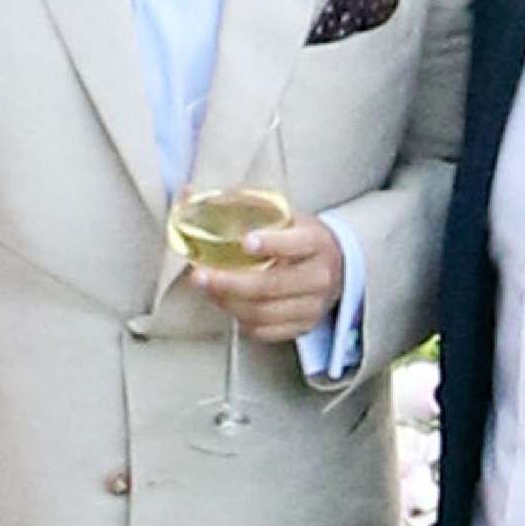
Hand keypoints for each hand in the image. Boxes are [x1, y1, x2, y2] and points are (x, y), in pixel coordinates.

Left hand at [188, 212, 346, 346]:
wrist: (337, 265)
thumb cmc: (298, 236)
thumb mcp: (282, 214)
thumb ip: (240, 204)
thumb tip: (186, 193)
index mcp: (316, 242)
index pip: (297, 244)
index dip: (272, 244)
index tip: (245, 241)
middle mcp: (319, 276)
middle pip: (271, 285)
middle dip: (229, 283)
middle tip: (199, 275)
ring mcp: (312, 305)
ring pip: (263, 312)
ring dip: (226, 302)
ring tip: (205, 287)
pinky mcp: (303, 326)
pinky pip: (264, 331)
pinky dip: (240, 319)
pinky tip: (226, 303)